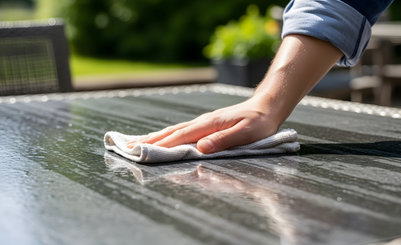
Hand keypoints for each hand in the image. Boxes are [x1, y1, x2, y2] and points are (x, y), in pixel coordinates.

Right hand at [127, 95, 281, 153]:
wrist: (266, 107)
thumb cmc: (259, 123)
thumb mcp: (246, 134)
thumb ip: (223, 141)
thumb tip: (200, 148)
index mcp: (209, 125)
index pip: (180, 137)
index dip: (160, 145)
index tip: (142, 152)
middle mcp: (202, 122)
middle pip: (171, 132)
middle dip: (150, 141)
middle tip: (128, 148)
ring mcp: (203, 122)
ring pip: (174, 130)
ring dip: (155, 137)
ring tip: (137, 143)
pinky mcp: (206, 124)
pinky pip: (182, 130)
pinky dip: (168, 135)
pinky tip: (162, 138)